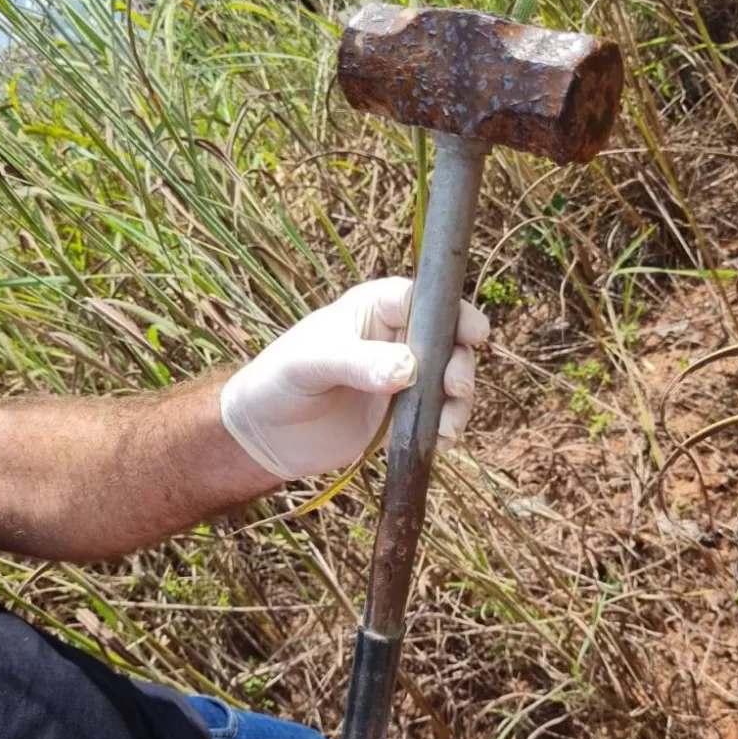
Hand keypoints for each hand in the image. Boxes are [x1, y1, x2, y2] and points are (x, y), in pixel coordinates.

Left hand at [220, 277, 488, 479]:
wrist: (264, 436)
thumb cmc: (279, 382)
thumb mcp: (313, 365)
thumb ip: (359, 363)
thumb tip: (408, 368)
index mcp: (374, 307)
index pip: (423, 298)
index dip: (453, 312)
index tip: (473, 334)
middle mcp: (396, 336)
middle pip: (448, 338)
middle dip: (460, 361)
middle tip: (455, 387)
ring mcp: (404, 374)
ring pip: (449, 376)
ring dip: (458, 398)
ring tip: (448, 426)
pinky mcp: (404, 410)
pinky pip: (438, 411)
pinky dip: (447, 423)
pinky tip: (440, 439)